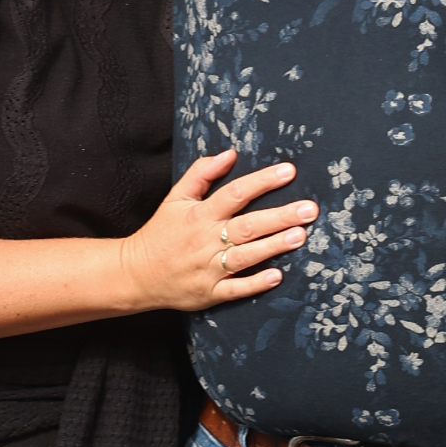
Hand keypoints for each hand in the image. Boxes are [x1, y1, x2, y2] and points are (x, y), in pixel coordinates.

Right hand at [119, 151, 316, 312]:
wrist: (136, 274)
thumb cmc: (161, 234)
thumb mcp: (175, 198)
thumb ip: (201, 174)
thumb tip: (229, 153)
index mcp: (199, 215)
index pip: (235, 193)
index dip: (262, 181)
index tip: (289, 171)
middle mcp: (206, 240)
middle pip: (247, 225)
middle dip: (280, 216)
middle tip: (309, 209)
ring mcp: (208, 268)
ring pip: (245, 256)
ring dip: (273, 246)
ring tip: (300, 236)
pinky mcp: (209, 293)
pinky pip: (235, 289)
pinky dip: (254, 283)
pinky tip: (276, 276)